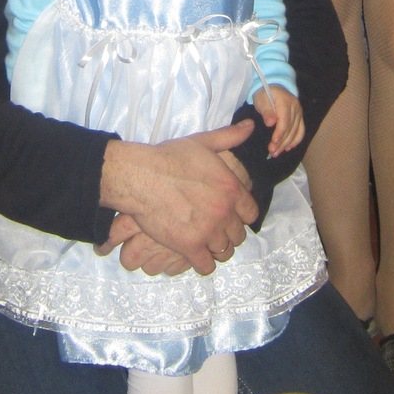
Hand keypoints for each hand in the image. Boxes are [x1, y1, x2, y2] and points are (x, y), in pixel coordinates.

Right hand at [98, 122, 258, 274]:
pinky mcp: (189, 246)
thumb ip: (230, 137)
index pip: (251, 213)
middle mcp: (224, 212)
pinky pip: (206, 266)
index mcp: (231, 188)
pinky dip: (202, 263)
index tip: (230, 214)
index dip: (241, 214)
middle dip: (229, 233)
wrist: (142, 176)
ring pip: (224, 252)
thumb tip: (252, 127)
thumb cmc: (170, 157)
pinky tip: (194, 254)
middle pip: (238, 235)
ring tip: (205, 242)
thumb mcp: (203, 142)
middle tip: (215, 229)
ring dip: (216, 248)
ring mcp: (208, 231)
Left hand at [253, 85, 305, 156]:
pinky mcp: (300, 117)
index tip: (273, 144)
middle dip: (282, 142)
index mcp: (286, 102)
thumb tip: (271, 123)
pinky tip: (289, 148)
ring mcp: (299, 112)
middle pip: (291, 128)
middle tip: (272, 152)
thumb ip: (266, 111)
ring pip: (296, 132)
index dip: (279, 134)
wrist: (273, 86)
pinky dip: (296, 140)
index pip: (285, 121)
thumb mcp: (261, 100)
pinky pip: (301, 130)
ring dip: (287, 144)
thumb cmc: (265, 94)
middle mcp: (295, 108)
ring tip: (277, 153)